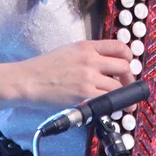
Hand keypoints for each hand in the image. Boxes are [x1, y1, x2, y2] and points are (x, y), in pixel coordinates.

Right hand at [0, 40, 133, 121]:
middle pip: (124, 66)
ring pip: (118, 85)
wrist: (26, 80)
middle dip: (129, 78)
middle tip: (127, 86)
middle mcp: (90, 59)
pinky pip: (108, 101)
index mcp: (86, 46)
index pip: (119, 46)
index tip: (128, 65)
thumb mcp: (68, 51)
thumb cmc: (43, 68)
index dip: (129, 57)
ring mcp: (88, 77)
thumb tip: (106, 64)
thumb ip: (88, 54)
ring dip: (121, 95)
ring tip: (120, 102)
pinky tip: (112, 109)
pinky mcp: (84, 95)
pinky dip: (112, 106)